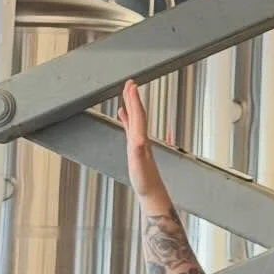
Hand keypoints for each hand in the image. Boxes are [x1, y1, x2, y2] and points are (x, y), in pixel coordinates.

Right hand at [120, 80, 168, 208]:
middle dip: (133, 97)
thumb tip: (137, 140)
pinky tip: (122, 113)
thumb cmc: (145, 180)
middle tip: (129, 82)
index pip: (138, 115)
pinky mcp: (135, 146)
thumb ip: (138, 153)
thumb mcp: (139, 167)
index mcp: (141, 139)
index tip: (131, 85)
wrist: (151, 190)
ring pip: (134, 118)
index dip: (134, 100)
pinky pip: (129, 127)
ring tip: (126, 92)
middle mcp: (141, 137)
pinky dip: (126, 118)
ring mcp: (138, 140)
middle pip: (137, 112)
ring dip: (131, 104)